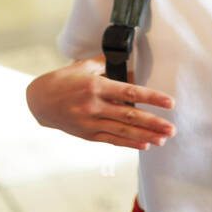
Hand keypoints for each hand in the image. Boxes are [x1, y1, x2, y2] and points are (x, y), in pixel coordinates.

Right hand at [26, 58, 175, 149]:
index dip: (151, 97)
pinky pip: (112, 140)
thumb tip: (132, 71)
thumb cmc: (63, 80)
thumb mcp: (84, 67)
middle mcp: (94, 106)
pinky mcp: (88, 134)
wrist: (39, 101)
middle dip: (154, 123)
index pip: (129, 92)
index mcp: (95, 86)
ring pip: (123, 130)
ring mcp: (90, 122)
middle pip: (130, 115)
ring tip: (164, 138)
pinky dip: (129, 143)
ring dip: (146, 135)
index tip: (169, 102)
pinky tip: (145, 144)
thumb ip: (108, 67)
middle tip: (172, 128)